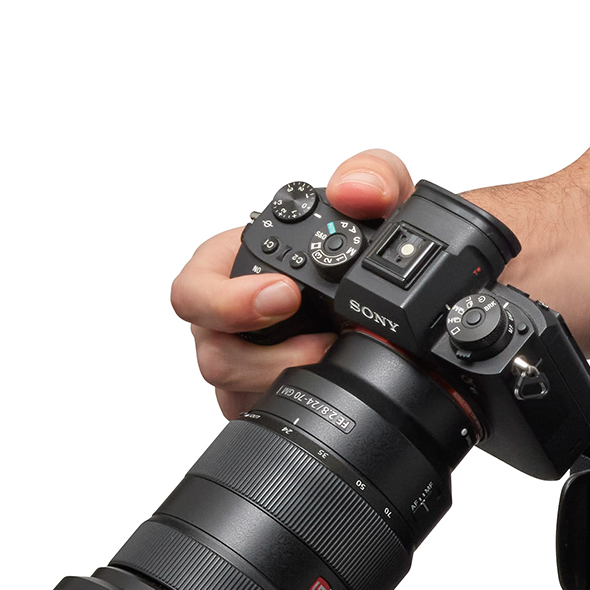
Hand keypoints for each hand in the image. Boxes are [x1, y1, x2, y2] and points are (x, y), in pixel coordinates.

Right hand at [170, 150, 414, 418]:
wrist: (397, 293)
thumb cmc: (363, 240)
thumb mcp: (378, 197)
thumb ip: (373, 176)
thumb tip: (357, 191)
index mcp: (234, 266)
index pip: (193, 290)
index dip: (227, 301)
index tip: (285, 296)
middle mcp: (230, 318)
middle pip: (213, 355)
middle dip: (267, 358)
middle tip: (324, 344)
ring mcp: (247, 363)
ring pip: (239, 392)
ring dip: (290, 381)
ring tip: (338, 362)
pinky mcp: (267, 397)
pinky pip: (265, 413)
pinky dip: (301, 404)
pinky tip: (333, 388)